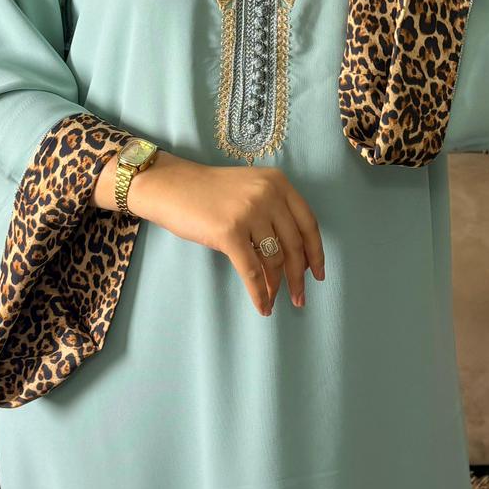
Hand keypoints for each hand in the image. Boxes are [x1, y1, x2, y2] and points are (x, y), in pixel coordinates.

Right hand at [126, 149, 324, 316]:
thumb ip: (273, 211)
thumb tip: (294, 257)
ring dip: (278, 286)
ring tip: (276, 301)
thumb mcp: (250, 189)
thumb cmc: (208, 192)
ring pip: (274, 260)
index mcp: (278, 182)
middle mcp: (268, 194)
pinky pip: (251, 272)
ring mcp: (249, 212)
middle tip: (300, 298)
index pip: (308, 222)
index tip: (318, 274)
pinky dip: (259, 294)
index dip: (316, 252)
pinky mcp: (229, 232)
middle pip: (295, 244)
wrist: (170, 187)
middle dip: (299, 276)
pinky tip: (262, 306)